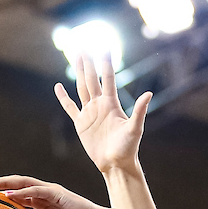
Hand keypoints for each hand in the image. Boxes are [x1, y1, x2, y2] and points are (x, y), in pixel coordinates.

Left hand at [0, 176, 107, 208]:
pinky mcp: (57, 193)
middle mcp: (43, 192)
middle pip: (14, 185)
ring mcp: (50, 191)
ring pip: (21, 183)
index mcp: (41, 201)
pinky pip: (35, 191)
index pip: (16, 194)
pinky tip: (6, 195)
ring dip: (2, 183)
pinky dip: (20, 192)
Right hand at [54, 54, 152, 173]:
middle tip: (83, 44)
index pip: (107, 78)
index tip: (104, 47)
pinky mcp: (81, 124)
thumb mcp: (135, 129)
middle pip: (91, 78)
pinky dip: (64, 98)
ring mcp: (89, 113)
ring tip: (75, 57)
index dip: (105, 63)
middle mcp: (100, 105)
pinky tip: (58, 87)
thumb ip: (140, 111)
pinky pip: (70, 107)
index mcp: (112, 103)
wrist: (116, 164)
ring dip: (78, 72)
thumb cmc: (128, 148)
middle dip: (87, 62)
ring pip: (81, 88)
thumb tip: (149, 93)